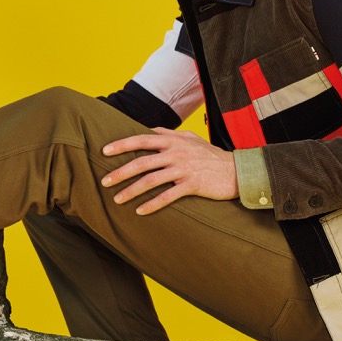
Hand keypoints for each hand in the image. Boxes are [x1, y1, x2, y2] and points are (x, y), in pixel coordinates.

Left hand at [100, 128, 237, 214]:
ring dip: (132, 190)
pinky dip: (153, 204)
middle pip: (142, 162)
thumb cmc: (210, 154)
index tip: (105, 151)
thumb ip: (169, 133)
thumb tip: (150, 129)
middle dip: (121, 172)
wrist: (236, 170)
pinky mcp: (192, 185)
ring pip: (151, 180)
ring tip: (118, 199)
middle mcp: (176, 153)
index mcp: (173, 140)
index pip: (142, 139)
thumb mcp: (190, 138)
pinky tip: (140, 211)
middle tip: (105, 181)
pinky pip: (168, 196)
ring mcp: (184, 169)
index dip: (122, 145)